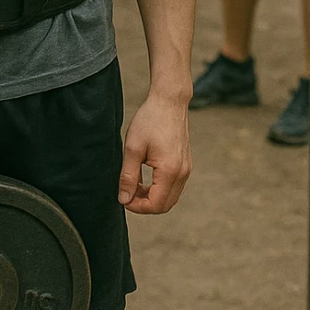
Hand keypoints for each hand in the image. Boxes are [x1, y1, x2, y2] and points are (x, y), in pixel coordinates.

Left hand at [117, 92, 191, 214]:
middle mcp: (182, 173)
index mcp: (170, 171)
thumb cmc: (150, 120)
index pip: (155, 205)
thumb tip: (124, 199)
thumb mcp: (133, 148)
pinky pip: (174, 187)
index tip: (123, 198)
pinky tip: (145, 178)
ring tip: (134, 185)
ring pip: (170, 198)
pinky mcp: (185, 164)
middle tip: (127, 193)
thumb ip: (128, 176)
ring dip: (152, 198)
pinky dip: (160, 189)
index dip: (137, 207)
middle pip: (165, 206)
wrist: (169, 102)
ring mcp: (186, 169)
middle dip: (144, 205)